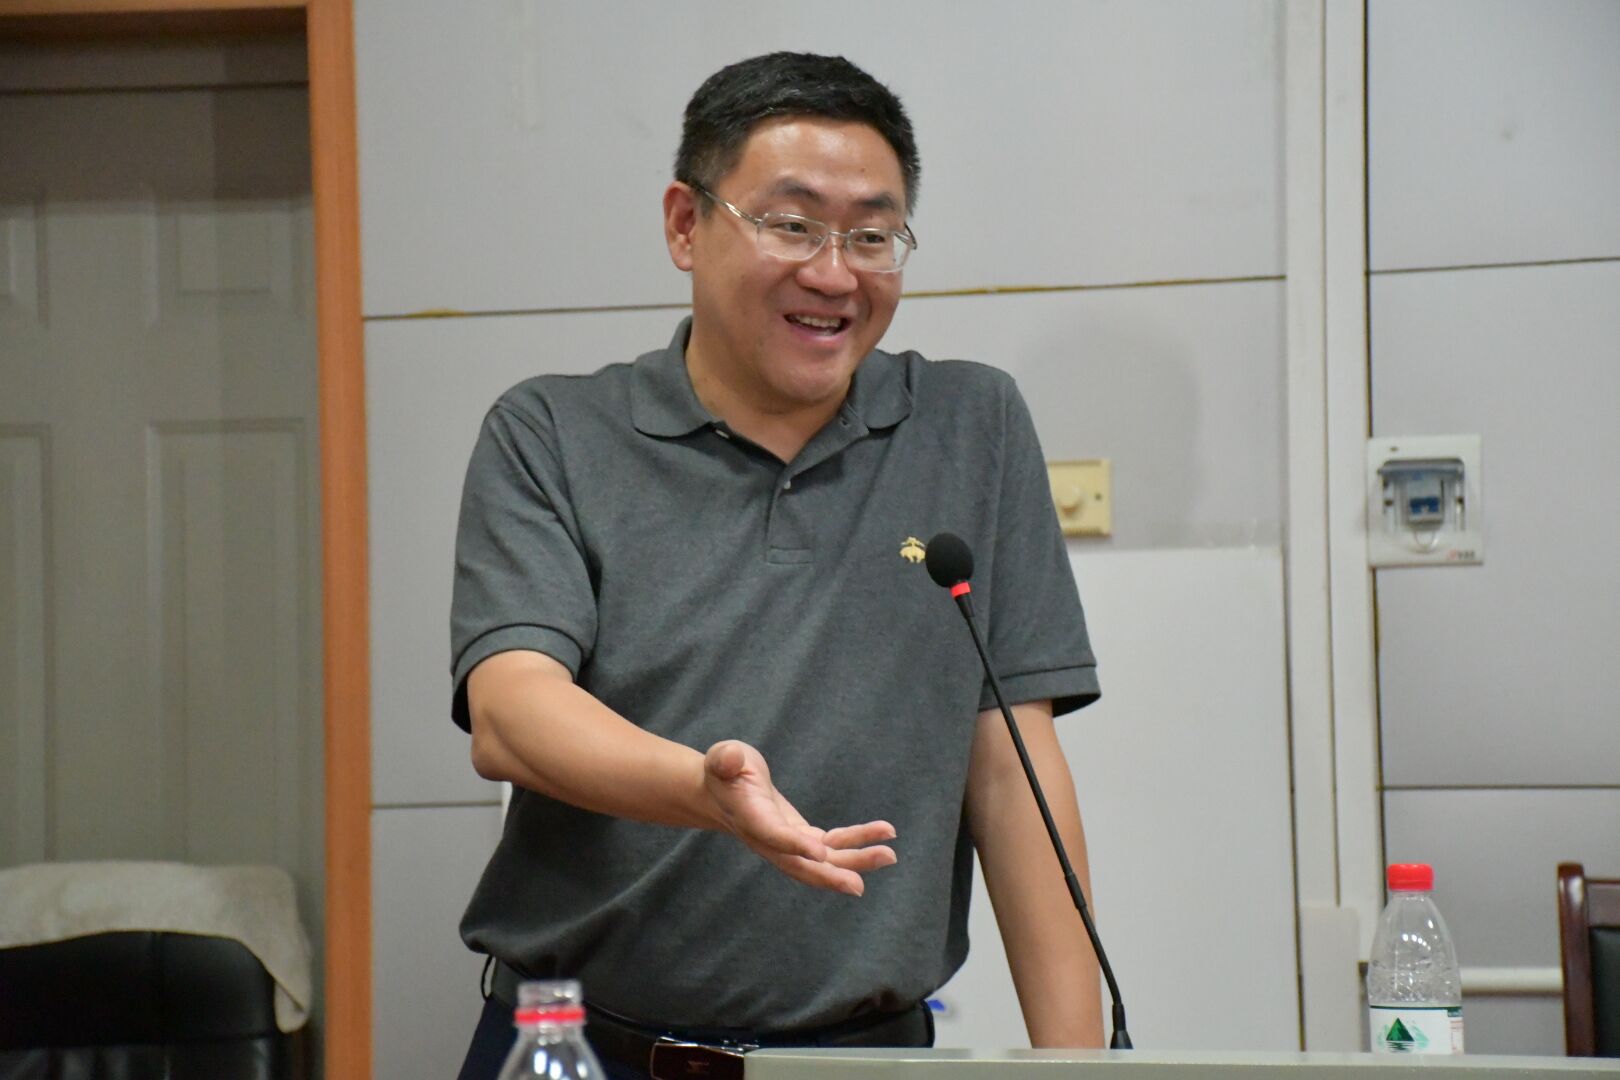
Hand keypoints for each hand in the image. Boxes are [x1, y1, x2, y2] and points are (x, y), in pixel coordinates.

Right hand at [703, 740, 896, 895]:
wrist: (724, 792)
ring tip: (889, 855)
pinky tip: (884, 834)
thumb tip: (731, 758)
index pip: (774, 836)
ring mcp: (789, 844)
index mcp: (751, 820)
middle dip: (830, 876)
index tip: (821, 852)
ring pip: (824, 861)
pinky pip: (833, 846)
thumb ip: (725, 759)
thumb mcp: (722, 758)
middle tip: (859, 885)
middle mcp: (771, 841)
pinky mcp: (803, 838)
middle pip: (801, 866)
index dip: (796, 845)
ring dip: (856, 861)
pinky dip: (857, 842)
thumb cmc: (725, 771)